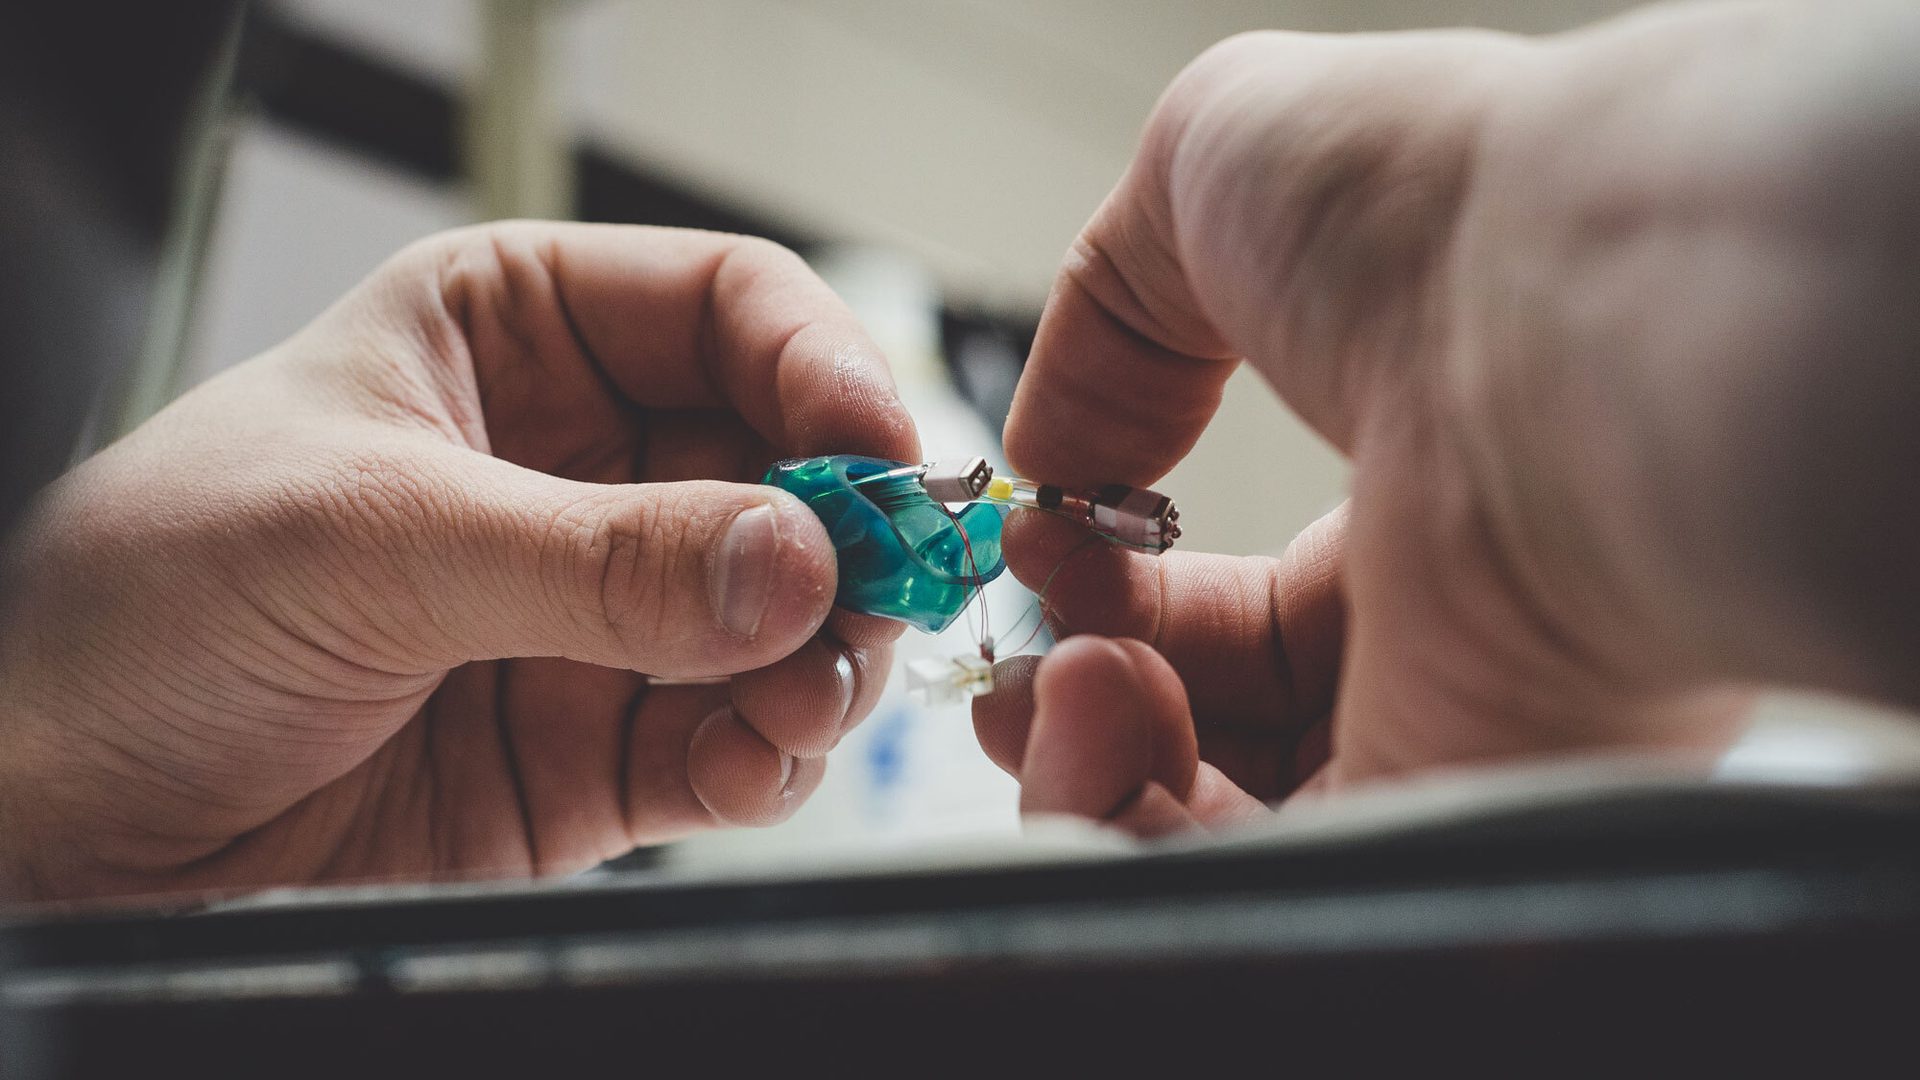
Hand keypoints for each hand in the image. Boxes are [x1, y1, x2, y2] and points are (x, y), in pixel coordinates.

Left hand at [0, 222, 917, 898]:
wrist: (58, 800)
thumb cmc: (147, 594)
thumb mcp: (372, 535)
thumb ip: (599, 556)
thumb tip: (791, 561)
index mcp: (519, 339)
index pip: (729, 310)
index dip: (823, 367)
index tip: (879, 447)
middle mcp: (586, 469)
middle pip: (790, 469)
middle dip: (848, 530)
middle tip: (883, 586)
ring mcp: (606, 613)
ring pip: (789, 615)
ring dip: (827, 655)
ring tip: (808, 691)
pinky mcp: (603, 747)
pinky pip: (735, 741)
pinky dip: (771, 758)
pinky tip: (755, 762)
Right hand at [977, 2, 1919, 830]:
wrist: (1570, 301)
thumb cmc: (1437, 209)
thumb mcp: (1220, 172)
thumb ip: (1110, 313)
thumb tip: (1052, 452)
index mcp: (1418, 523)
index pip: (1237, 630)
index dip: (1111, 607)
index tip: (1036, 558)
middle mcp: (1449, 658)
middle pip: (1213, 751)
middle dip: (1081, 710)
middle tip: (1026, 658)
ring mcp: (1450, 754)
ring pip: (1215, 845)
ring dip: (1087, 773)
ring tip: (1072, 679)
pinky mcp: (1436, 835)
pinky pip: (1245, 893)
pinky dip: (1126, 831)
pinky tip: (1098, 718)